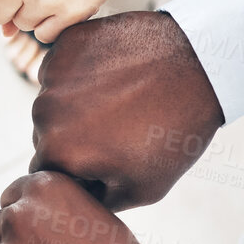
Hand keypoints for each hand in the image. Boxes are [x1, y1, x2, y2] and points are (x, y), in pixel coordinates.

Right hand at [31, 11, 223, 210]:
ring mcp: (53, 74)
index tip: (105, 157)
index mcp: (58, 152)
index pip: (45, 170)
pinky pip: (61, 67)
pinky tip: (114, 75)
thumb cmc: (173, 133)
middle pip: (44, 134)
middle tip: (116, 128)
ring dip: (74, 104)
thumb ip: (95, 200)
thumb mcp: (143, 189)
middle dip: (71, 136)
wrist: (200, 68)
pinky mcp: (66, 43)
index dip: (75, 168)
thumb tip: (70, 197)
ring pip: (51, 100)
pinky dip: (79, 73)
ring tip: (118, 100)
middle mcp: (43, 112)